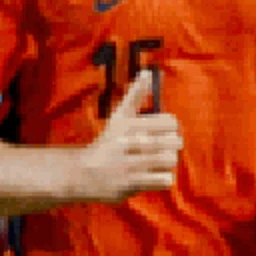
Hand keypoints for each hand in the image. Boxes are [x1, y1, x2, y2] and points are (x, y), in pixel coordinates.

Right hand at [68, 66, 182, 202]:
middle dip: (170, 146)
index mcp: (127, 125)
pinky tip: (150, 176)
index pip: (170, 122)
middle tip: (160, 149)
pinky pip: (163, 180)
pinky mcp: (129, 184)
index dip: (169, 128)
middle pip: (172, 142)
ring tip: (155, 162)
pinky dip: (162, 178)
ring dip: (166, 163)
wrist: (83, 174)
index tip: (159, 132)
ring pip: (168, 160)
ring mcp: (127, 165)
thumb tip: (148, 71)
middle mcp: (126, 143)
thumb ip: (135, 94)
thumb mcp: (119, 117)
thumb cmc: (108, 143)